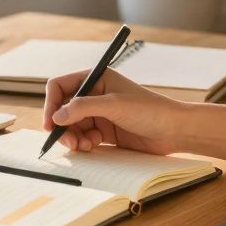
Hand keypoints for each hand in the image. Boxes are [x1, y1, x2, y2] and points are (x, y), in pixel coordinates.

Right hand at [43, 68, 188, 153]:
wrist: (174, 131)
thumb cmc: (150, 110)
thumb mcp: (114, 105)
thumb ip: (83, 108)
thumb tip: (56, 117)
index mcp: (95, 78)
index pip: (60, 87)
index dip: (51, 104)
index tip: (50, 124)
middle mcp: (94, 94)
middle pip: (63, 109)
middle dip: (62, 126)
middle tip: (68, 142)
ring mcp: (99, 113)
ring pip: (71, 126)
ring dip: (72, 137)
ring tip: (83, 146)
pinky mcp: (104, 131)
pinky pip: (83, 136)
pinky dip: (83, 143)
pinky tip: (94, 146)